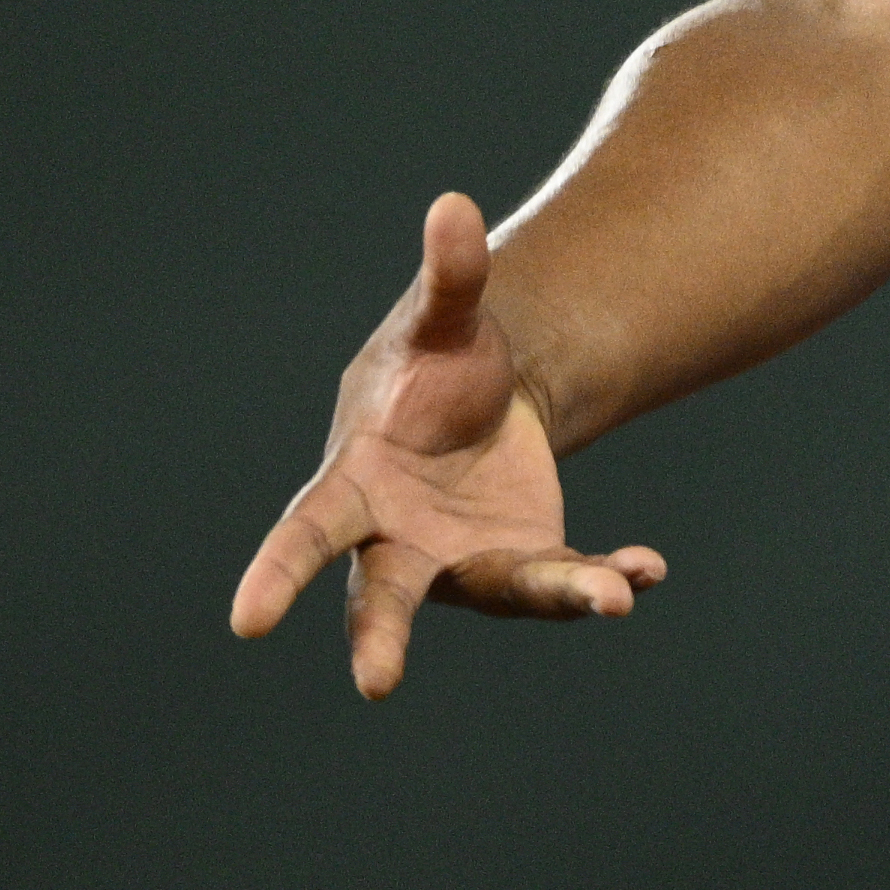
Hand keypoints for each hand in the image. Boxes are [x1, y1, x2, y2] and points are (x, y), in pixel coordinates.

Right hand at [230, 190, 665, 696]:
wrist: (482, 403)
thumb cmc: (433, 369)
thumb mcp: (446, 321)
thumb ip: (450, 277)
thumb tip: (455, 205)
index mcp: (356, 486)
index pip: (307, 533)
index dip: (276, 574)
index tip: (244, 621)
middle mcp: (399, 544)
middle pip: (382, 599)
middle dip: (379, 639)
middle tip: (378, 684)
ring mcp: (461, 564)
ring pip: (500, 590)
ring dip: (553, 594)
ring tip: (612, 595)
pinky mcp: (521, 565)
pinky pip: (562, 580)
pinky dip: (604, 576)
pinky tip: (645, 569)